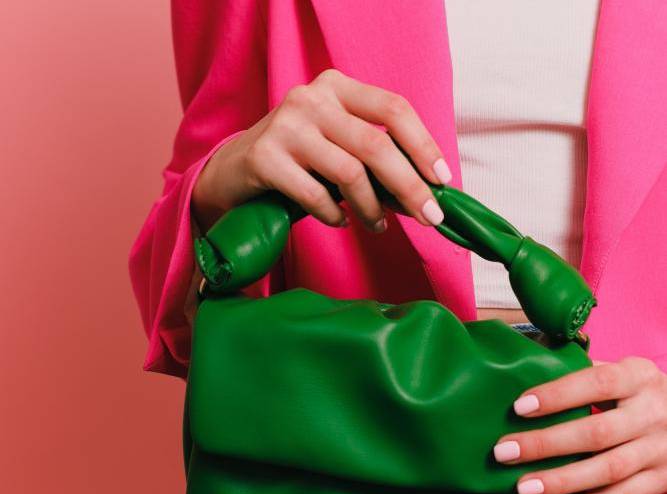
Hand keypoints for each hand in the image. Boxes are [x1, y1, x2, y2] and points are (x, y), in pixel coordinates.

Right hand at [192, 68, 451, 231]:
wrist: (233, 171)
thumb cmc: (297, 160)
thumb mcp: (337, 145)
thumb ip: (373, 157)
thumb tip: (423, 190)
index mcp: (336, 86)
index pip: (393, 108)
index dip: (424, 145)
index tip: (442, 180)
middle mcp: (311, 98)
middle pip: (377, 144)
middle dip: (409, 186)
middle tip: (429, 217)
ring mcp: (285, 125)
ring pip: (349, 172)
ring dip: (372, 208)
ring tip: (377, 226)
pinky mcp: (264, 157)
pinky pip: (315, 194)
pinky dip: (335, 216)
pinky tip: (339, 222)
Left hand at [493, 357, 666, 493]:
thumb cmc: (640, 389)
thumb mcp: (623, 370)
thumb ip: (583, 370)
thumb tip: (528, 367)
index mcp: (637, 377)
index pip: (596, 383)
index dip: (557, 396)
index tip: (519, 408)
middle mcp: (652, 413)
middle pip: (597, 432)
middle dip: (546, 444)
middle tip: (505, 452)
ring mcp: (660, 449)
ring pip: (608, 470)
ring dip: (562, 481)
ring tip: (524, 487)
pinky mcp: (662, 480)